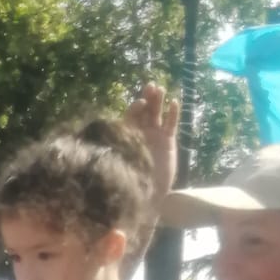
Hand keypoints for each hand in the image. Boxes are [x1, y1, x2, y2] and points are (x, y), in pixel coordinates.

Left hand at [125, 82, 179, 200]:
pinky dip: (172, 114)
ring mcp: (155, 135)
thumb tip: (105, 139)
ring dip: (158, 101)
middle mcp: (140, 133)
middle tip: (150, 86)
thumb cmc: (132, 180)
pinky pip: (170, 124)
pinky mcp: (168, 140)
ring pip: (157, 113)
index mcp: (128, 136)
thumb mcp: (123, 163)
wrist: (150, 193)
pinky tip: (174, 103)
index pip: (130, 116)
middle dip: (147, 98)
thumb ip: (119, 148)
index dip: (135, 108)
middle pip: (144, 110)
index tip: (140, 104)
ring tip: (160, 89)